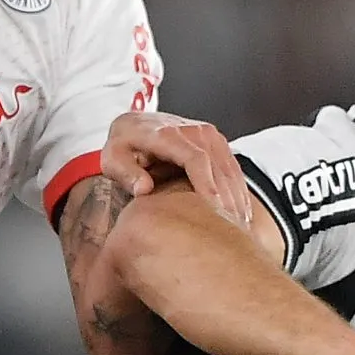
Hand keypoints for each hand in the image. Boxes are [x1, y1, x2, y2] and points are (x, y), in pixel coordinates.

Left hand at [101, 111, 252, 227]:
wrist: (135, 125)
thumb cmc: (124, 146)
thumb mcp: (112, 158)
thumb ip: (126, 172)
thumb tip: (143, 189)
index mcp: (167, 134)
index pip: (195, 159)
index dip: (207, 186)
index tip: (215, 210)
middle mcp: (192, 130)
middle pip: (218, 166)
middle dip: (227, 198)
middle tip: (233, 229)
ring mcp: (207, 134)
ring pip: (229, 167)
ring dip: (237, 196)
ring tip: (241, 226)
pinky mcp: (215, 141)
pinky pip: (232, 167)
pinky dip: (238, 190)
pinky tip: (241, 213)